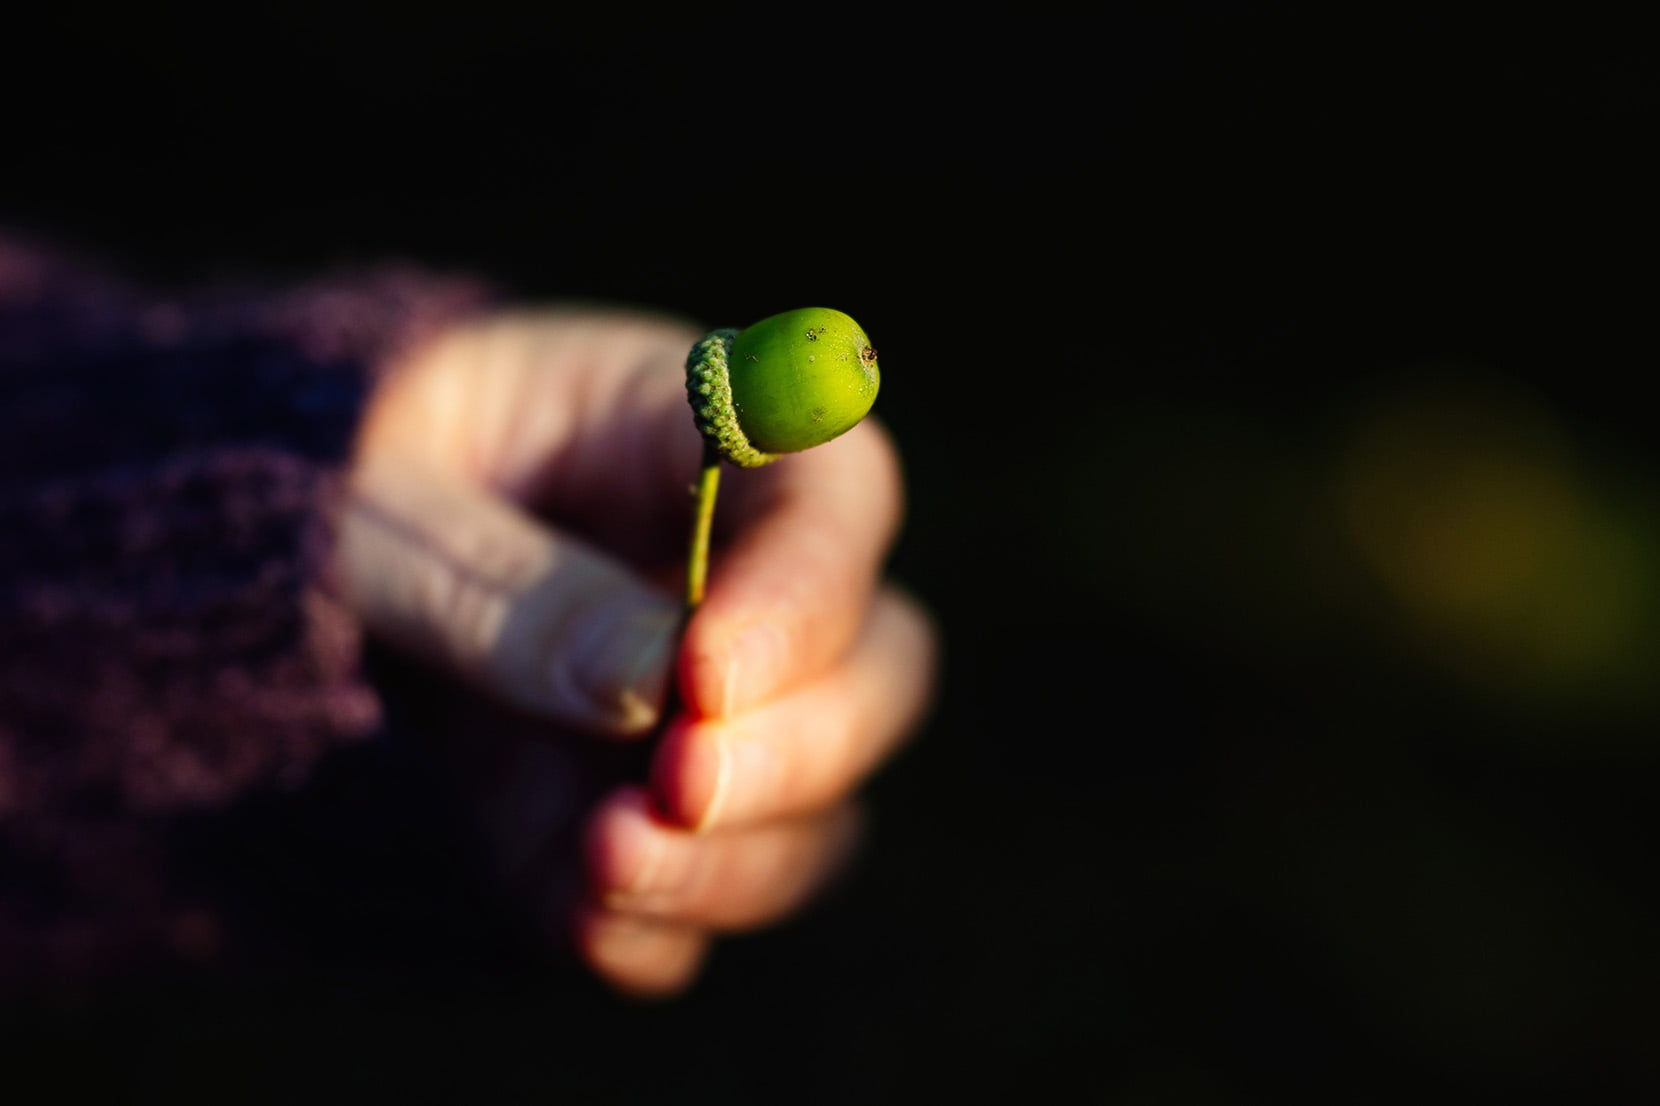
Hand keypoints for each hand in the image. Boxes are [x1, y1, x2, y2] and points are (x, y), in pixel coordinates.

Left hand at [336, 307, 935, 994]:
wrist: (298, 558)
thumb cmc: (347, 477)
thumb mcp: (380, 503)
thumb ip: (499, 585)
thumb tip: (646, 685)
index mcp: (701, 437)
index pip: (833, 492)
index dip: (808, 587)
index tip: (707, 675)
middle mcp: (746, 586)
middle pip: (878, 665)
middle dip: (802, 746)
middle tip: (680, 782)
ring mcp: (714, 718)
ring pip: (822, 806)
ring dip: (743, 858)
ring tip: (605, 865)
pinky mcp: (659, 824)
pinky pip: (706, 896)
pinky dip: (663, 930)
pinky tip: (582, 922)